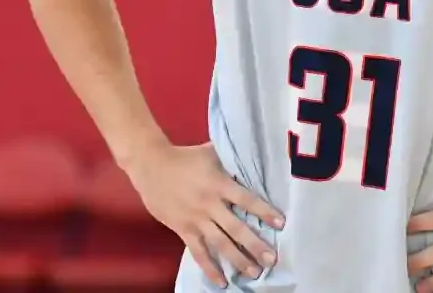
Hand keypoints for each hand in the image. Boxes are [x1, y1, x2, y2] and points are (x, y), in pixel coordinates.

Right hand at [124, 142, 283, 286]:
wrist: (151, 165)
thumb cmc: (184, 157)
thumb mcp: (211, 152)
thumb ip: (230, 159)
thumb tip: (252, 154)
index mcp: (219, 184)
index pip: (246, 200)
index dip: (264, 211)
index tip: (281, 223)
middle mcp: (210, 204)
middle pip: (236, 228)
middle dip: (255, 245)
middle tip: (272, 259)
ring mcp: (196, 219)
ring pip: (220, 244)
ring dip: (238, 260)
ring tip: (254, 272)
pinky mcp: (183, 230)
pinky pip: (198, 252)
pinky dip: (210, 268)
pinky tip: (222, 282)